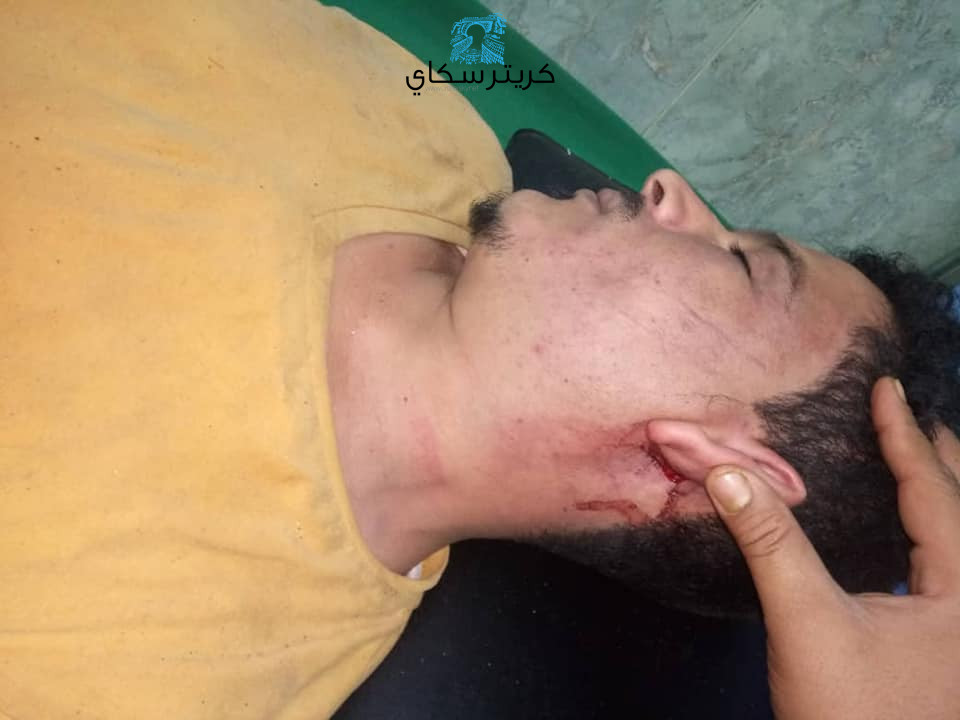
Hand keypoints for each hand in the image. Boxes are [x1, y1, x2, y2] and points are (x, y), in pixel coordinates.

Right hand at [704, 377, 959, 719]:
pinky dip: (932, 537)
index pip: (936, 494)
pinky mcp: (946, 655)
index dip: (906, 437)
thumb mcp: (806, 622)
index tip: (889, 386)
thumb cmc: (851, 712)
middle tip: (920, 416)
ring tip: (924, 462)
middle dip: (943, 461)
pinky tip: (910, 544)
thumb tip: (726, 471)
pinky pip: (947, 573)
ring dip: (942, 498)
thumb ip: (769, 542)